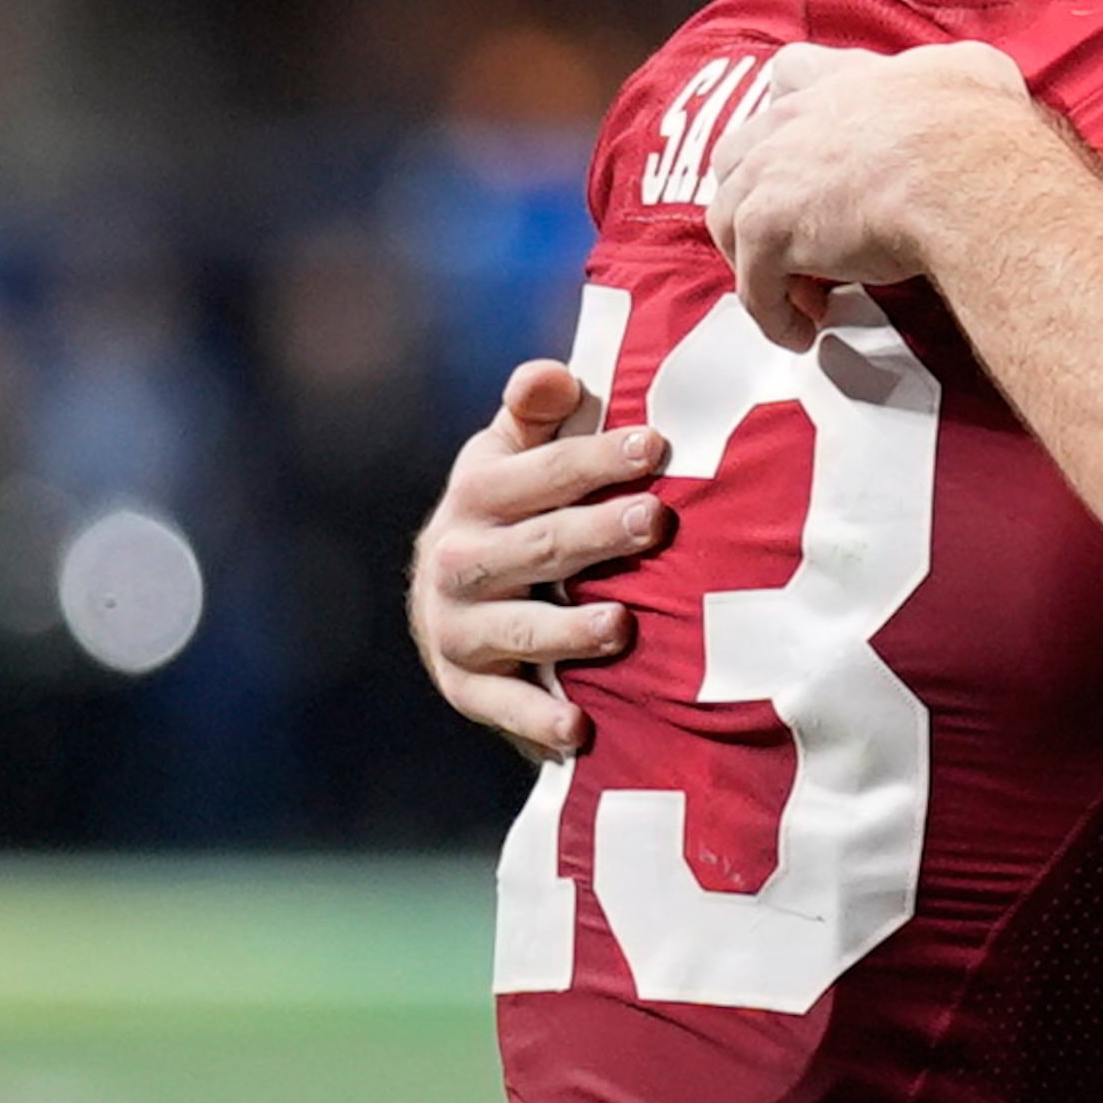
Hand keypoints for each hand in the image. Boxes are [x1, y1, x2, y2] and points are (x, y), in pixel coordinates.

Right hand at [407, 358, 671, 757]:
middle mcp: (457, 558)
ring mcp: (458, 626)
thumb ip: (534, 412)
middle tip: (656, 521)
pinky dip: (536, 717)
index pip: (538, 472)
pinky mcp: (466, 685)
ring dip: (569, 629)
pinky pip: (500, 704)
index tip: (655, 446)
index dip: (594, 458)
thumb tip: (554, 374)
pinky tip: (578, 728)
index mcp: (475, 493)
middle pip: (535, 545)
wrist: (446, 603)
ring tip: (623, 626)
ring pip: (517, 626)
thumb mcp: (510, 453)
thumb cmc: (508, 511)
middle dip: (596, 533)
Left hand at [706, 40, 1041, 349]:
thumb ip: (956, 73)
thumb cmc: (979, 132)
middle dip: (758, 195)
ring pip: (728, 218)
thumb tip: (976, 84)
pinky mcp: (767, 230)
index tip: (808, 152)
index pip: (791, 74)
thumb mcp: (976, 73)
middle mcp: (793, 119)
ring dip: (755, 258)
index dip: (791, 115)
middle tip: (800, 234)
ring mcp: (770, 173)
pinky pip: (753, 286)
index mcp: (842, 81)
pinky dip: (772, 313)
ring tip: (799, 293)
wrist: (966, 177)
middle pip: (739, 153)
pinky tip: (803, 333)